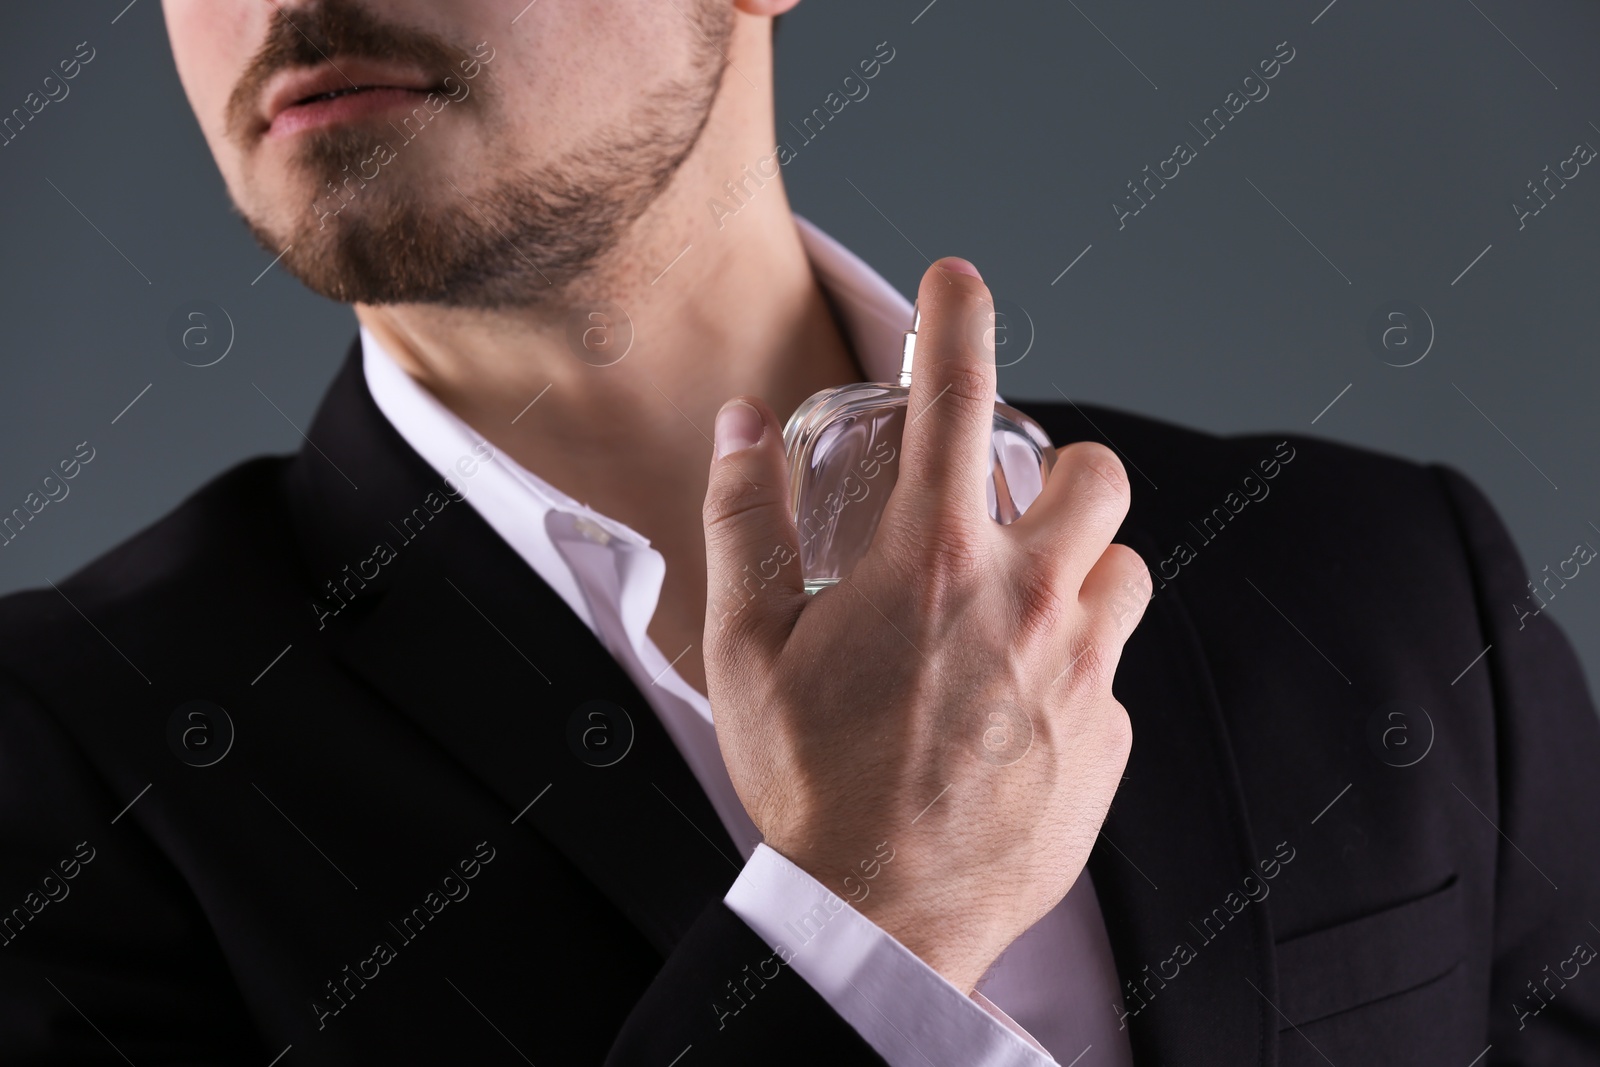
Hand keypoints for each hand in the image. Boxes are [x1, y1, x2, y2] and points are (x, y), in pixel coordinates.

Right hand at [700, 257, 1150, 992]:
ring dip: (1080, 571)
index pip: (957, 397)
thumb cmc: (806, 780)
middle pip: (1100, 472)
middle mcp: (1025, 600)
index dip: (958, 316)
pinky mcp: (1109, 739)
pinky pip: (1114, 672)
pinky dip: (1076, 670)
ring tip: (1017, 614)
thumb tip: (741, 426)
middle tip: (1015, 507)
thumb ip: (744, 522)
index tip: (958, 279)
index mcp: (930, 561)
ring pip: (1127, 569)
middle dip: (1065, 467)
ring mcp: (1081, 672)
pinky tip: (1015, 715)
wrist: (879, 916)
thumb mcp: (743, 647)